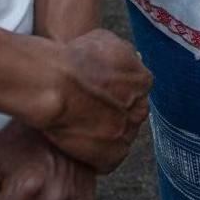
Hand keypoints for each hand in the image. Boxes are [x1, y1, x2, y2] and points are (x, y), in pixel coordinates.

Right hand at [38, 30, 151, 172]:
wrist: (56, 84)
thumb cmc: (75, 59)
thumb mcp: (107, 40)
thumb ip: (125, 55)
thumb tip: (133, 59)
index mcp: (143, 81)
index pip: (134, 90)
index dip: (113, 92)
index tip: (97, 93)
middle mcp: (140, 108)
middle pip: (129, 114)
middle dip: (112, 113)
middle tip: (87, 110)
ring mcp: (128, 134)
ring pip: (119, 137)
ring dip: (104, 134)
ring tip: (78, 127)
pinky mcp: (113, 156)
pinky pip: (108, 159)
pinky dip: (95, 156)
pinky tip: (78, 145)